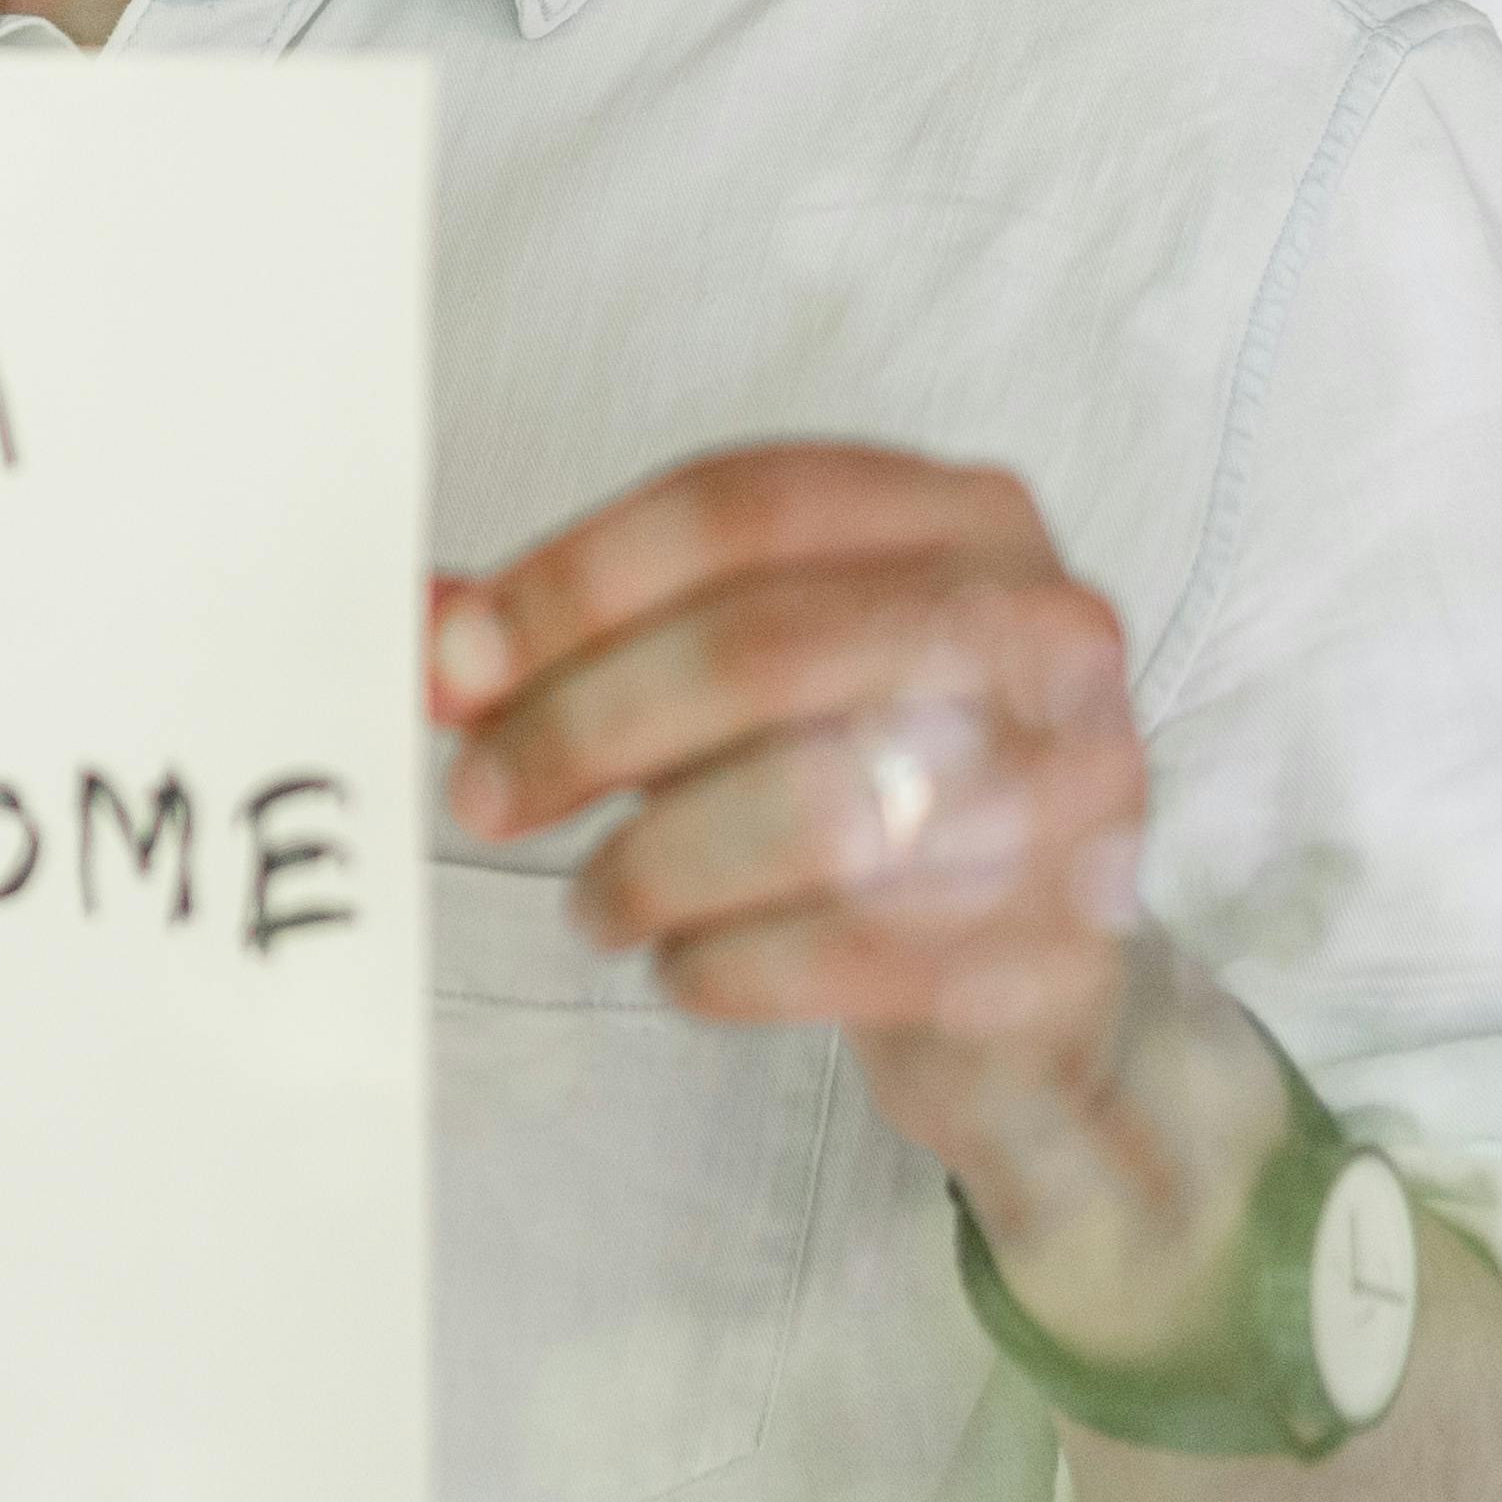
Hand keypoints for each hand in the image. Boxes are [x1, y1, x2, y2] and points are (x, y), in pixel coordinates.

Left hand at [428, 438, 1276, 1361]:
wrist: (1038, 995)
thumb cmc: (866, 793)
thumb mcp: (732, 686)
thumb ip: (583, 642)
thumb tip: (422, 636)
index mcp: (965, 514)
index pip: (743, 506)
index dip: (577, 579)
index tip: (453, 663)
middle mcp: (1046, 627)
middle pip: (764, 648)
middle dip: (586, 726)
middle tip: (480, 797)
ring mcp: (1080, 784)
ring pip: (808, 809)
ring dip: (653, 864)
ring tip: (595, 901)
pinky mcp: (1067, 941)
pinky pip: (847, 948)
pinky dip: (726, 963)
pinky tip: (684, 965)